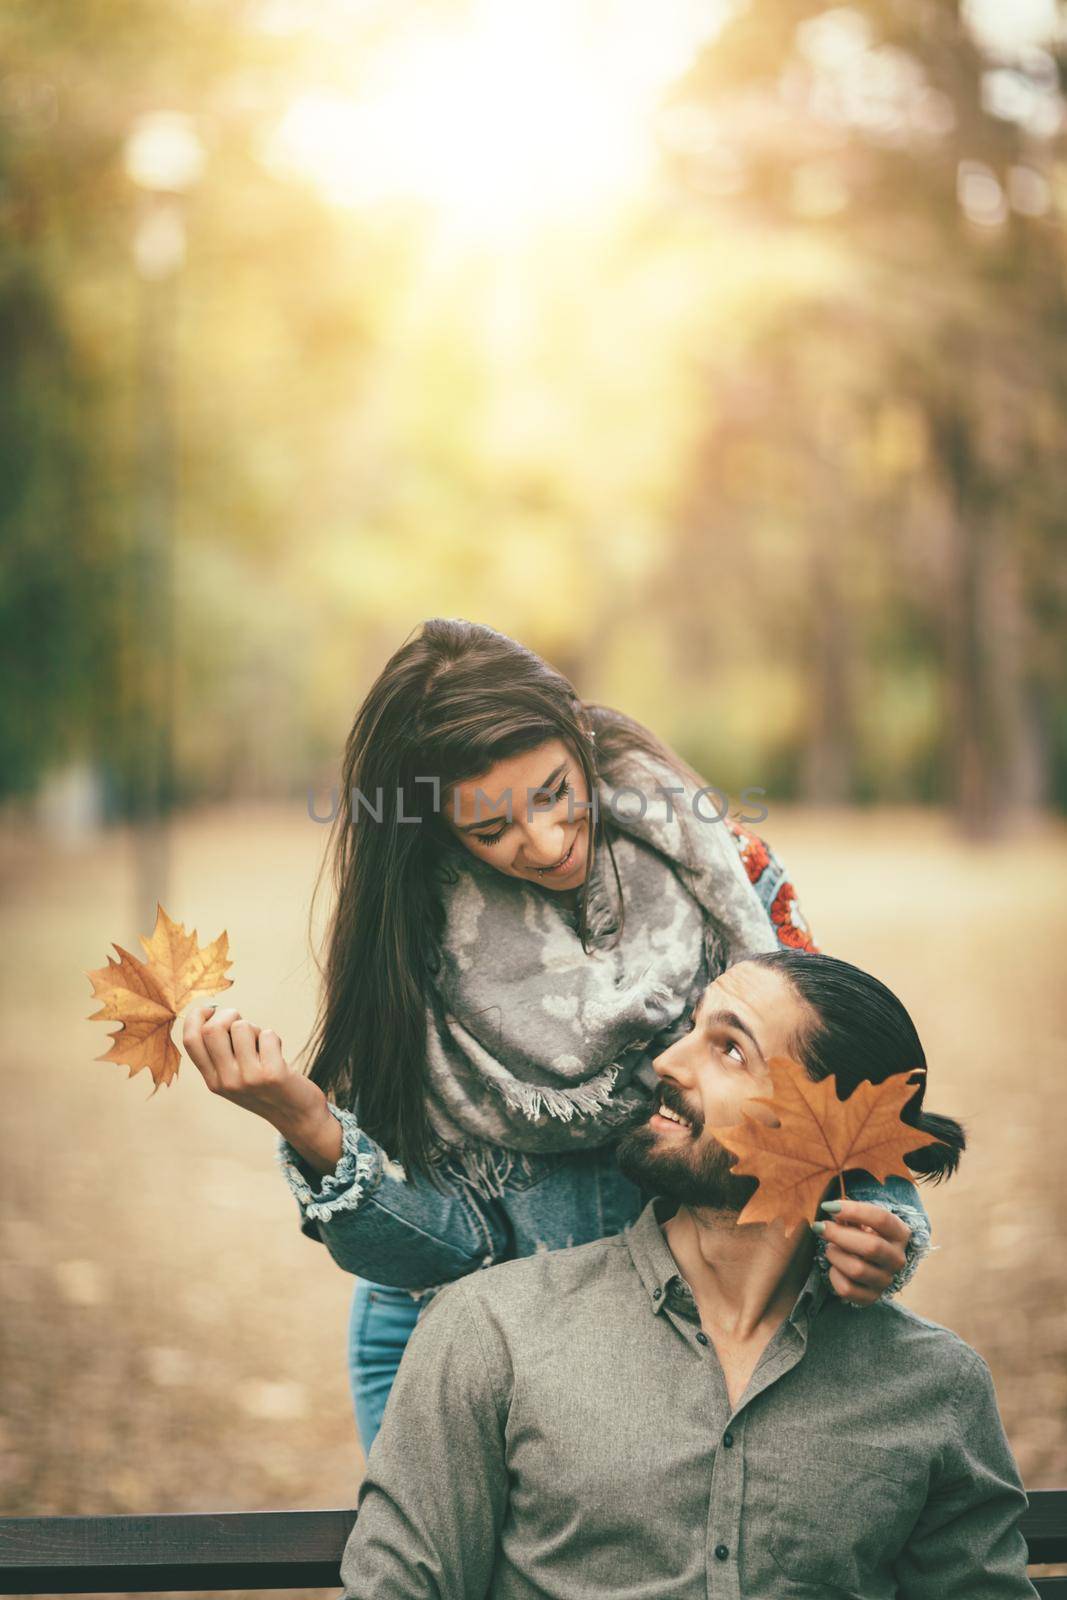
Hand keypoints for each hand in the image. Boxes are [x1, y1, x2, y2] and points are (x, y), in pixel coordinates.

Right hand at [181, 1004, 321, 1128]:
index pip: (190, 1041)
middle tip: (243, 1022)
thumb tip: (215, 1012)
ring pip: (242, 1028)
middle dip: (228, 1015)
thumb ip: (221, 1053)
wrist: (296, 1116)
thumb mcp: (234, 1078)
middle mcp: (226, 1081)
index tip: (210, 1009)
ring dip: (255, 1028)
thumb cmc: (266, 1087)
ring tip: (263, 1045)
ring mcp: (248, 1079)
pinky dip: (274, 1038)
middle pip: (212, 1029)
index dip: (196, 1017)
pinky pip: (268, 1035)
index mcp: (212, 1080)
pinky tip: (278, 1055)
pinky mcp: (272, 1074)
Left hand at [815, 1200, 910, 1306]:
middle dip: (839, 1234)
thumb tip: (833, 1210)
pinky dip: (834, 1276)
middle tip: (820, 1227)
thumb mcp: (862, 1219)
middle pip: (871, 1247)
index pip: (881, 1219)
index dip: (853, 1210)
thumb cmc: (864, 1233)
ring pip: (857, 1270)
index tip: (828, 1206)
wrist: (873, 1261)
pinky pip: (847, 1289)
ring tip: (830, 1247)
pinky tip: (834, 1266)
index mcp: (900, 1234)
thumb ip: (849, 1214)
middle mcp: (897, 1259)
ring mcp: (886, 1280)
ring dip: (836, 1255)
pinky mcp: (872, 1297)